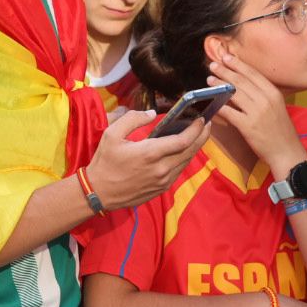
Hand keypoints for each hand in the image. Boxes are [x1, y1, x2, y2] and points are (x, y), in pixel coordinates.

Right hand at [83, 108, 210, 211]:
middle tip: (207, 124)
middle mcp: (162, 168)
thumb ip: (132, 119)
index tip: (201, 118)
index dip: (196, 129)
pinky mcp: (161, 189)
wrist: (99, 192)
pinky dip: (183, 158)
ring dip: (194, 147)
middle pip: (190, 151)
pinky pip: (178, 171)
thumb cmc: (104, 162)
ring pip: (186, 162)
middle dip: (202, 136)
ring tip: (197, 135)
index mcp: (151, 153)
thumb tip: (152, 114)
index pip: (183, 140)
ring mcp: (163, 180)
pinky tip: (182, 150)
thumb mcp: (111, 134)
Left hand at [207, 53, 305, 174]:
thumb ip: (262, 95)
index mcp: (274, 93)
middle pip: (242, 81)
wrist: (287, 151)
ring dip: (219, 85)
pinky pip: (229, 112)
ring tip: (209, 79)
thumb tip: (243, 84)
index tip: (226, 57)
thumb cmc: (280, 129)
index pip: (253, 74)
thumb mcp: (276, 107)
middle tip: (213, 64)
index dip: (238, 64)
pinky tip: (210, 102)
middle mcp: (266, 100)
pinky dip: (219, 106)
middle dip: (225, 71)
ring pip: (234, 94)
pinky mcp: (248, 126)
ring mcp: (257, 112)